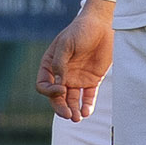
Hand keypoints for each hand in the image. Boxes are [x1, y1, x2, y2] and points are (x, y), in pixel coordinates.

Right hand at [36, 0, 114, 121]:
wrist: (102, 25)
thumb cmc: (80, 31)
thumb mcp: (66, 44)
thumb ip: (61, 63)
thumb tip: (58, 83)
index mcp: (50, 66)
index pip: (44, 85)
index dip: (50, 91)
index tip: (62, 88)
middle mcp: (61, 75)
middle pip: (57, 97)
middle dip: (61, 107)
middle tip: (69, 116)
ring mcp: (77, 78)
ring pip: (72, 100)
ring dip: (73, 110)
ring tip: (77, 119)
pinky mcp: (92, 80)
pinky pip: (88, 96)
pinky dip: (87, 105)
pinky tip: (86, 112)